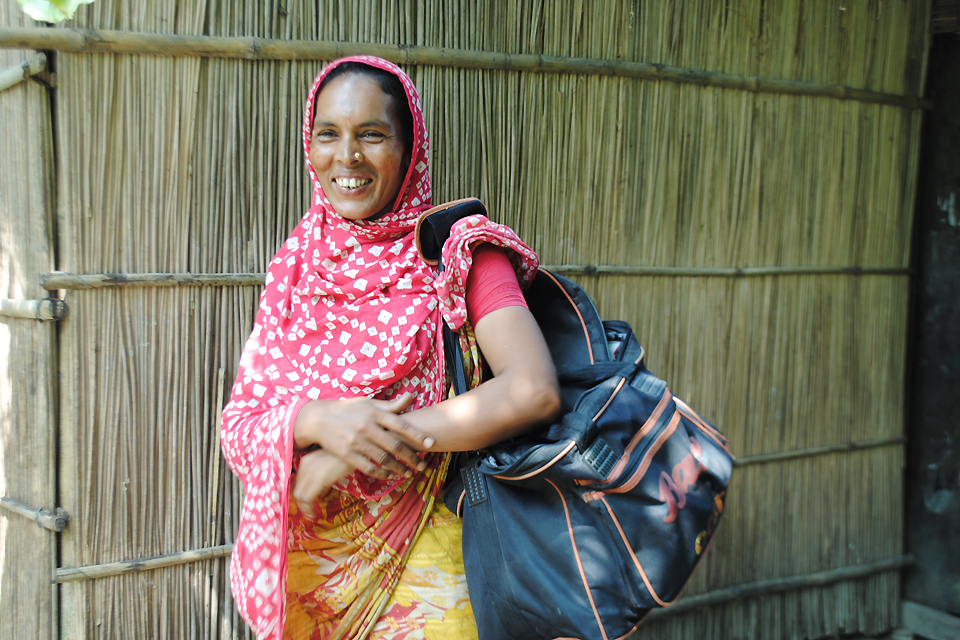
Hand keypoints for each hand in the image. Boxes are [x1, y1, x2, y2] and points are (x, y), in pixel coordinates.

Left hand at [292, 449, 352, 519]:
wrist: (358, 447)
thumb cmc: (348, 455)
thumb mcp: (331, 464)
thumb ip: (323, 475)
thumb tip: (322, 490)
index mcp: (307, 461)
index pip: (298, 483)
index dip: (301, 496)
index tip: (307, 505)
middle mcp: (305, 465)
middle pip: (297, 490)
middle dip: (301, 505)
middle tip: (309, 514)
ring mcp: (311, 472)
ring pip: (300, 496)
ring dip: (304, 509)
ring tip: (311, 516)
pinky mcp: (318, 479)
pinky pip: (307, 498)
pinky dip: (308, 509)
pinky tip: (314, 515)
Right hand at [293, 393, 434, 478]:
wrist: (317, 419)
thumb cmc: (347, 409)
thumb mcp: (367, 403)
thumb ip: (390, 405)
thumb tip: (411, 396)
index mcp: (374, 412)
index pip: (400, 424)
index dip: (417, 434)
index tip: (430, 443)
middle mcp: (366, 426)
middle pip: (394, 444)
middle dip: (411, 456)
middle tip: (423, 465)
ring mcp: (356, 442)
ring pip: (383, 458)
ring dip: (399, 468)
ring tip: (409, 473)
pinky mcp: (346, 454)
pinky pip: (368, 467)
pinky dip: (381, 473)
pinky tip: (390, 476)